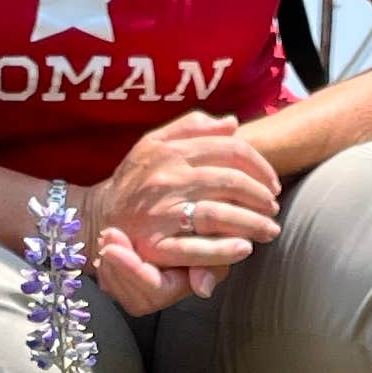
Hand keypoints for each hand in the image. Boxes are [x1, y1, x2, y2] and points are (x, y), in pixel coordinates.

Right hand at [82, 113, 279, 314]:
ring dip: (252, 223)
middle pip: (230, 181)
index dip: (260, 165)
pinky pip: (196, 248)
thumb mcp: (154, 143)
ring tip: (268, 230)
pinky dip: (224, 250)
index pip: (230, 149)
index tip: (272, 181)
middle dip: (261, 196)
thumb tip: (232, 123)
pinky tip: (244, 249)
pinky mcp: (155, 244)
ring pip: (218, 214)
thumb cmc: (134, 179)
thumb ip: (192, 127)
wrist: (98, 215)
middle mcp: (168, 178)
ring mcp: (161, 212)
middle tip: (273, 208)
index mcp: (171, 151)